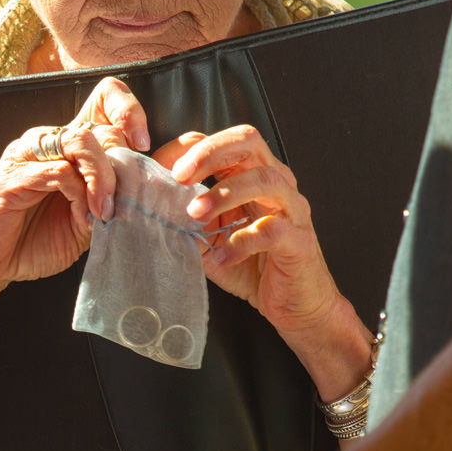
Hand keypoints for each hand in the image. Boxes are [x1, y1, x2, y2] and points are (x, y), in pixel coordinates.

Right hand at [0, 78, 145, 298]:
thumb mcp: (88, 220)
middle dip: (122, 165)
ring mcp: (29, 155)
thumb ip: (115, 198)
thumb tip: (157, 184)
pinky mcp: (13, 176)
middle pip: (100, 125)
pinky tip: (82, 219)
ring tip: (104, 212)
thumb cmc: (33, 239)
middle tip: (124, 202)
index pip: (104, 97)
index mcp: (68, 146)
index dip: (130, 111)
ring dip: (102, 178)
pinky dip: (78, 194)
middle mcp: (49, 141)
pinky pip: (57, 171)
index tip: (144, 145)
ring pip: (81, 141)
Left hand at [157, 125, 372, 398]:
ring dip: (224, 193)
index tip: (165, 169)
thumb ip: (187, 218)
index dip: (195, 149)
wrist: (294, 307)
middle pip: (249, 143)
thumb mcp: (209, 238)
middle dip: (210, 153)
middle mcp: (278, 185)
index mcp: (254, 177)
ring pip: (265, 180)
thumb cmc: (251, 268)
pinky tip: (223, 258)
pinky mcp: (300, 241)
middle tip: (180, 176)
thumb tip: (151, 201)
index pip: (228, 143)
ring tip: (195, 214)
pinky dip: (241, 242)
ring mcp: (293, 210)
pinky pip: (272, 230)